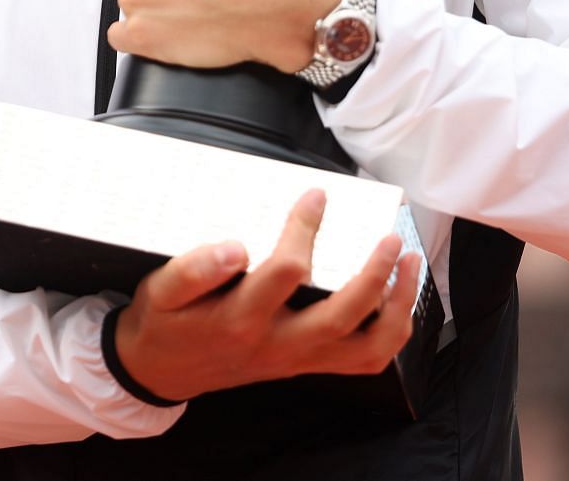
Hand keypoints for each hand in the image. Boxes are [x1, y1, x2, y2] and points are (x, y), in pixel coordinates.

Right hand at [113, 189, 422, 401]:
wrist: (162, 371)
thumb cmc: (166, 323)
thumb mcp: (160, 292)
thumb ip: (193, 269)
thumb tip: (234, 247)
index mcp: (239, 320)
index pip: (285, 272)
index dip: (305, 229)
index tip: (316, 196)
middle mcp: (276, 345)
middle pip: (341, 316)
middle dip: (375, 275)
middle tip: (388, 237)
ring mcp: (296, 359)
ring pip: (365, 348)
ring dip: (397, 308)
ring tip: (409, 265)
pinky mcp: (307, 366)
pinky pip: (363, 360)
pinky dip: (391, 332)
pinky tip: (398, 298)